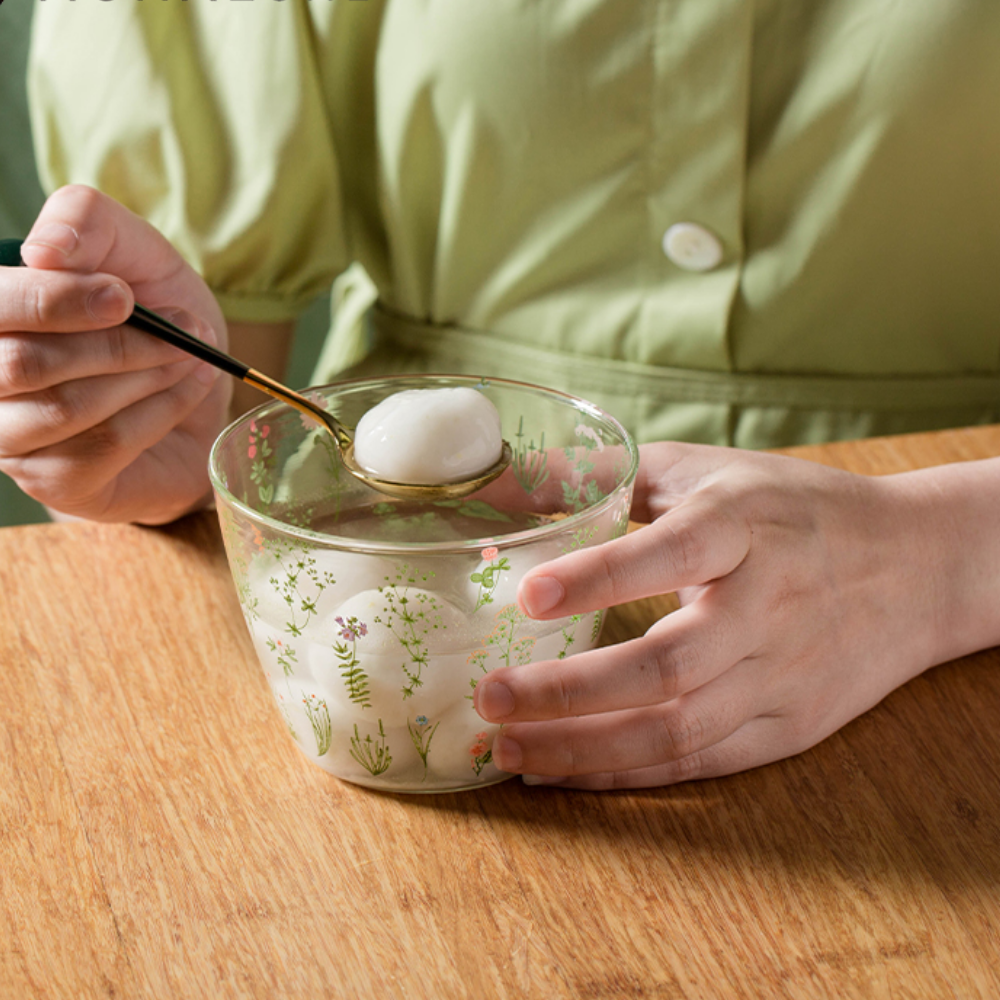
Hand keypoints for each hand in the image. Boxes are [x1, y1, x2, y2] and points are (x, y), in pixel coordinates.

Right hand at [0, 185, 229, 523]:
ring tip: (188, 356)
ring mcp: (10, 438)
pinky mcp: (55, 482)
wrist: (199, 383)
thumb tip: (43, 251)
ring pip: (65, 408)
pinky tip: (187, 386)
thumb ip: (86, 223)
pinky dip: (160, 410)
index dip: (54, 300)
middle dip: (115, 345)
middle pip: (22, 364)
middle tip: (181, 331)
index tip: (124, 296)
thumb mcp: (132, 249)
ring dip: (145, 377)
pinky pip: (104, 446)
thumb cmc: (153, 311)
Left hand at [473, 442, 958, 788]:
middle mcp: (767, 607)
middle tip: (490, 697)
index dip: (599, 577)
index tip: (525, 596)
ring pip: (677, 730)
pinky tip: (563, 773)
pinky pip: (699, 762)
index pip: (673, 553)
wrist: (917, 567)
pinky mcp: (789, 726)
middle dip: (570, 692)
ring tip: (507, 752)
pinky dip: (626, 774)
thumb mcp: (715, 472)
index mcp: (748, 527)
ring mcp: (782, 677)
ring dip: (584, 749)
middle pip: (668, 666)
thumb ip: (617, 476)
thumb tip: (512, 484)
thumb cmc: (796, 510)